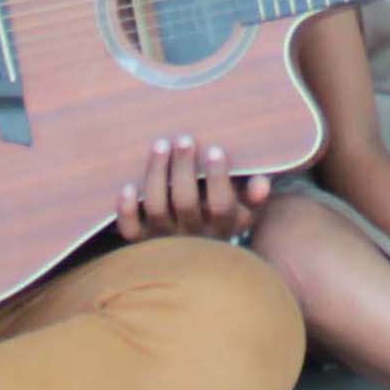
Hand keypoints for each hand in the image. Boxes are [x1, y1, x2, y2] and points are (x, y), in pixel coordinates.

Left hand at [116, 133, 269, 244]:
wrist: (197, 251)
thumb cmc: (223, 213)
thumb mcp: (244, 209)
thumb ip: (253, 196)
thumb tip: (262, 183)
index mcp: (221, 226)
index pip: (221, 205)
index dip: (218, 178)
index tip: (215, 149)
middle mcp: (192, 235)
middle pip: (185, 202)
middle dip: (184, 167)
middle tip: (184, 138)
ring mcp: (164, 238)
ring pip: (156, 207)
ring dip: (156, 174)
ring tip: (160, 144)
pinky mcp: (142, 240)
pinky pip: (131, 230)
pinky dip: (126, 209)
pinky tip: (127, 186)